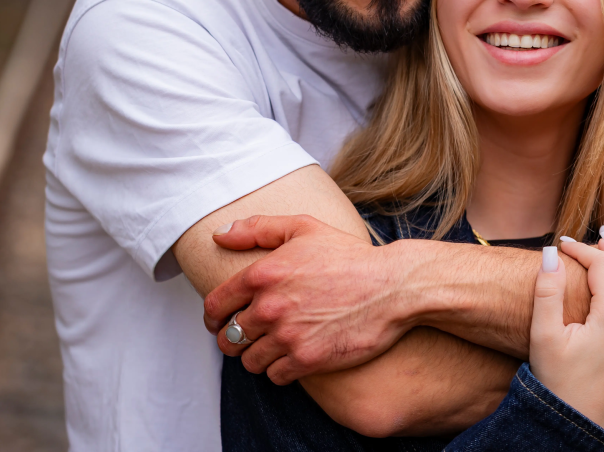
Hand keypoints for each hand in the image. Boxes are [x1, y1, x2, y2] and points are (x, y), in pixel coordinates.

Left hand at [204, 214, 411, 384]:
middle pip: (228, 338)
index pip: (215, 306)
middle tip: (248, 335)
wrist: (390, 287)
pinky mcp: (307, 359)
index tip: (220, 320)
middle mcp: (269, 307)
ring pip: (249, 361)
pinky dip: (279, 369)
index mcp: (263, 274)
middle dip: (233, 338)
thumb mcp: (303, 228)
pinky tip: (291, 355)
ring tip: (271, 346)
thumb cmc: (348, 256)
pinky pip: (274, 376)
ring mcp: (288, 336)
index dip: (213, 316)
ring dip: (256, 355)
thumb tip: (219, 235)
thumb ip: (257, 229)